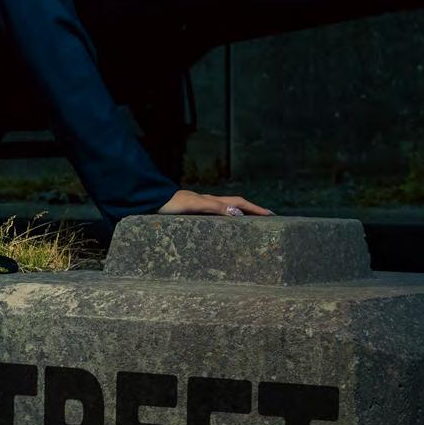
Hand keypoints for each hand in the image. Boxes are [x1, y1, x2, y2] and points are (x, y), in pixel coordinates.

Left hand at [156, 188, 273, 215]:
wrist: (152, 201)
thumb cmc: (171, 204)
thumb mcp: (194, 206)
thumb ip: (215, 207)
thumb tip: (237, 213)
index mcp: (212, 200)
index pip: (239, 203)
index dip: (255, 208)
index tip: (271, 215)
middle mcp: (209, 201)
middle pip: (236, 204)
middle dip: (253, 210)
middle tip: (268, 218)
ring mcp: (201, 206)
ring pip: (227, 208)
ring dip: (241, 213)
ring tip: (253, 221)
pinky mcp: (193, 211)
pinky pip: (216, 214)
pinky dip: (226, 217)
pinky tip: (225, 225)